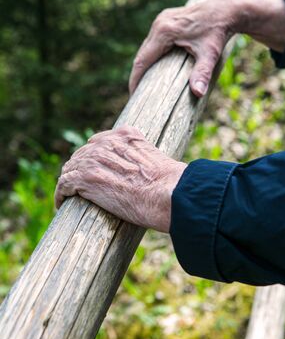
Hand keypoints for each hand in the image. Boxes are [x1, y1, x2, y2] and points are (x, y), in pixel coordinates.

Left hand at [55, 126, 186, 232]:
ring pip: (70, 168)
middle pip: (81, 154)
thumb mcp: (155, 159)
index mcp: (124, 135)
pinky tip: (62, 204)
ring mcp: (94, 159)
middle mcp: (107, 142)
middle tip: (80, 186)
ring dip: (68, 181)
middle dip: (79, 169)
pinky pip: (64, 184)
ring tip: (68, 195)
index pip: (98, 142)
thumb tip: (141, 175)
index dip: (93, 157)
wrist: (166, 193)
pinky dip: (61, 194)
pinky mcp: (85, 178)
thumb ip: (141, 158)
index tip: (93, 169)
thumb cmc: (169, 184)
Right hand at [129, 0, 235, 97]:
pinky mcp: (166, 19)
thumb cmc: (218, 33)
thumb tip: (198, 93)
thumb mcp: (210, 54)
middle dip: (138, 74)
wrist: (227, 10)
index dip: (136, 79)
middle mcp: (159, 23)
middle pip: (142, 54)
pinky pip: (153, 41)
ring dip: (144, 64)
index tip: (134, 96)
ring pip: (146, 47)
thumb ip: (202, 73)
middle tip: (137, 95)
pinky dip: (151, 55)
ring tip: (144, 84)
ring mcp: (161, 19)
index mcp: (164, 31)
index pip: (142, 60)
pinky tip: (153, 67)